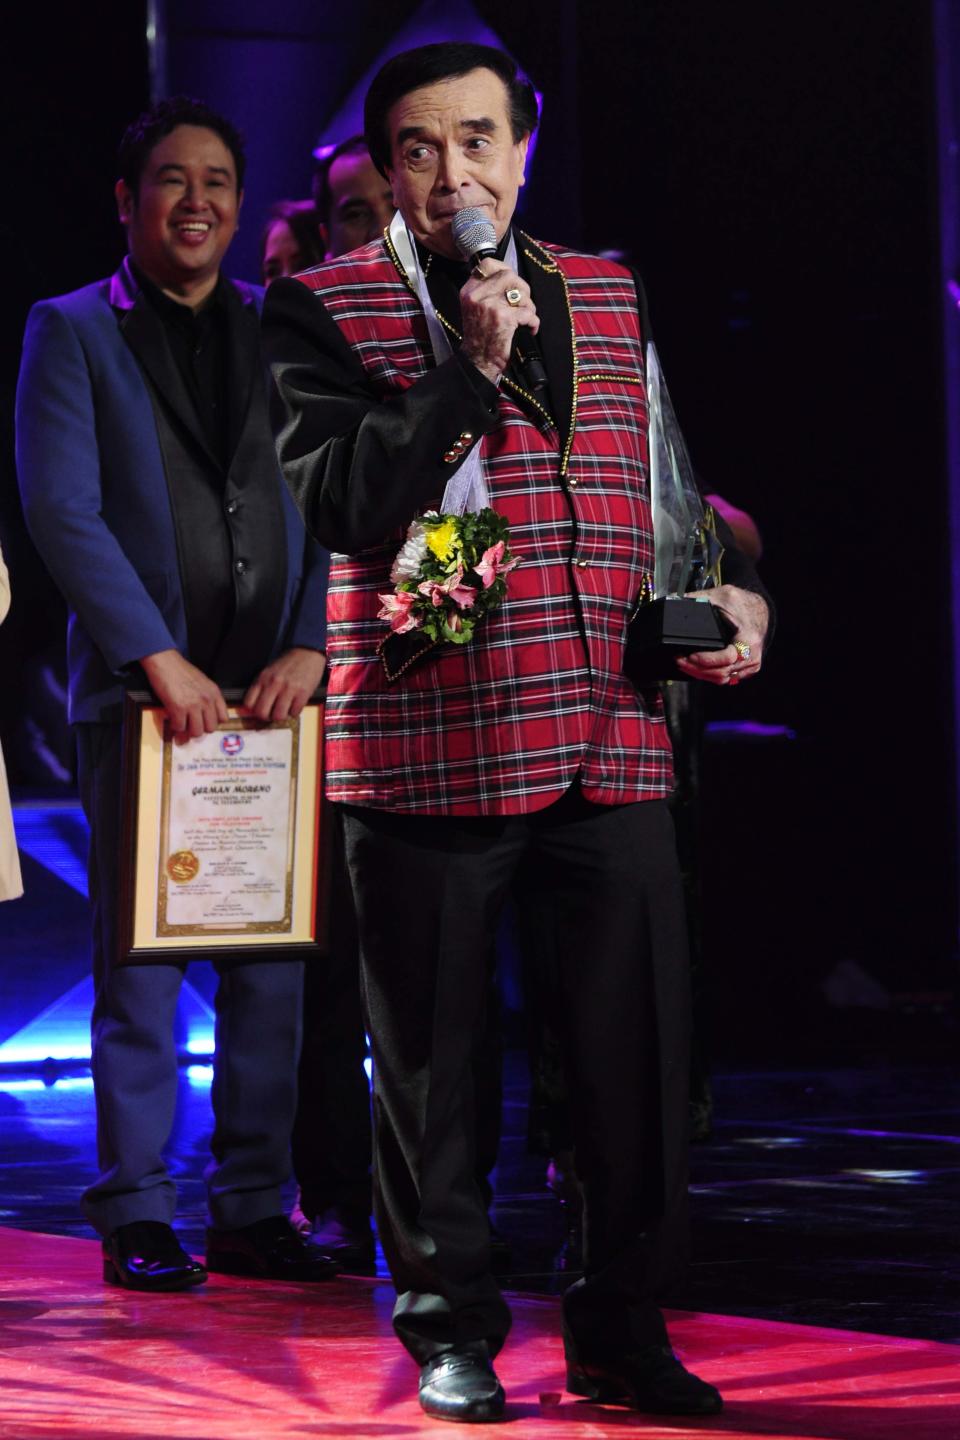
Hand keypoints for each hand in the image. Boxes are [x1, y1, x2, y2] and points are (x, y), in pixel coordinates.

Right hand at [140, 649, 228, 743]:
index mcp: (214, 693)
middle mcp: (206, 700)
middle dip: (200, 729)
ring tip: (182, 725)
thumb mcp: (202, 682)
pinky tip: (172, 721)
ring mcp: (193, 705)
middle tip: (191, 726)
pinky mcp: (178, 708)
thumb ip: (207, 697)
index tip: (205, 722)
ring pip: (196, 732)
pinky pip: (180, 727)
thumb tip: (204, 715)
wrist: (165, 661)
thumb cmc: (181, 670)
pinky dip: (175, 728)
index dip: (213, 722)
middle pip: (210, 728)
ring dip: (187, 731)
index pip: (224, 718)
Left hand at [243, 647, 326, 721]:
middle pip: (262, 712)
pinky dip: (294, 712)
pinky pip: (294, 713)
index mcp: (263, 678)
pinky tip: (295, 705)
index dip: (253, 710)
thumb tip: (251, 708)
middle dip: (266, 717)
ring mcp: (289, 689)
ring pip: (278, 716)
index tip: (258, 711)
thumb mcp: (268, 672)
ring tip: (284, 710)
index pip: (249, 703)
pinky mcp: (303, 693)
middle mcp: (274, 684)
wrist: (306, 653)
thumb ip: (260, 688)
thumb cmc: (287, 664)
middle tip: (271, 714)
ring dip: (281, 716)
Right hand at [460, 259, 538, 382]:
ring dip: (529, 306)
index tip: (512, 281)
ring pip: (521, 293)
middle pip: (509, 275)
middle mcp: (478, 295)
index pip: (489, 264)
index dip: (505, 269)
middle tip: (523, 303)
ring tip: (525, 318)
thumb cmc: (480, 337)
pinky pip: (528, 312)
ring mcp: (491, 306)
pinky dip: (533, 322)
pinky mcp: (504, 318)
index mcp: (469, 291)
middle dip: (522, 288)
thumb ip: (486, 291)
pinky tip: (529, 329)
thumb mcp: (474, 308)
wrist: (477, 361)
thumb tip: (511, 278)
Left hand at [675, 585, 768, 686]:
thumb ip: (700, 598)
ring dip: (700, 674)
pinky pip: (725, 679)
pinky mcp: (745, 670)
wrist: (759, 611)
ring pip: (722, 679)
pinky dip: (709, 676)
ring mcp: (750, 665)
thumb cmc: (743, 604)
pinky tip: (695, 669)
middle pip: (721, 673)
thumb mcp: (723, 596)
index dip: (706, 660)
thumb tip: (675, 600)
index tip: (689, 655)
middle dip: (696, 668)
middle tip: (679, 660)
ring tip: (683, 664)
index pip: (727, 657)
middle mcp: (752, 656)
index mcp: (749, 639)